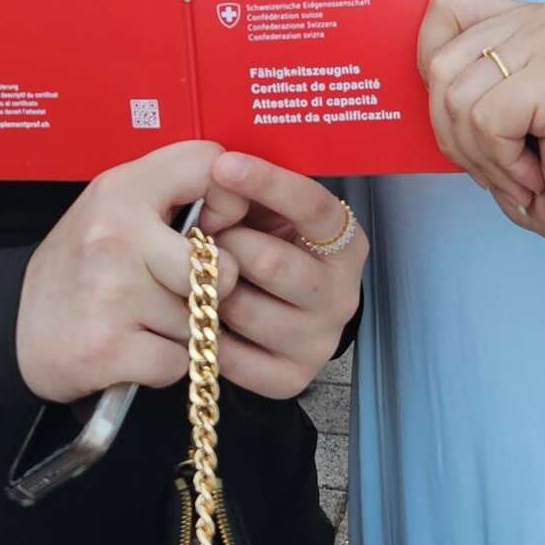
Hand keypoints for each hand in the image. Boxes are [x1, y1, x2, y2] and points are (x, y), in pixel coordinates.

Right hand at [15, 141, 237, 403]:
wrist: (10, 321)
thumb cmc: (84, 261)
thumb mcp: (118, 203)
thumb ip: (173, 191)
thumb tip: (247, 200)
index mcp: (124, 188)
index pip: (209, 166)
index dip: (231, 201)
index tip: (214, 230)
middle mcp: (118, 233)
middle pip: (221, 268)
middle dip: (212, 290)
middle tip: (180, 290)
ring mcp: (112, 292)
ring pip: (200, 322)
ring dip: (185, 331)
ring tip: (148, 318)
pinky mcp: (108, 347)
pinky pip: (178, 362)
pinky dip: (165, 364)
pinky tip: (136, 346)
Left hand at [199, 154, 366, 398]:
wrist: (279, 309)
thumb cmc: (268, 241)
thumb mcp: (270, 210)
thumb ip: (251, 193)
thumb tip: (213, 181)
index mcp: (345, 242)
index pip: (312, 206)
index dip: (267, 182)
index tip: (222, 165)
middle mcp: (343, 294)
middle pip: (271, 263)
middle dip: (225, 243)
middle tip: (200, 234)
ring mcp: (320, 341)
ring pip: (243, 310)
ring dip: (209, 289)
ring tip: (200, 274)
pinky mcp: (292, 379)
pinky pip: (232, 358)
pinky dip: (204, 332)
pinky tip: (198, 312)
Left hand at [418, 0, 544, 272]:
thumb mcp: (492, 113)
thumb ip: (460, 76)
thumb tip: (416, 64)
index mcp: (527, 18)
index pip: (443, 8)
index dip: (433, 67)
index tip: (469, 117)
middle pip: (439, 63)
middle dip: (454, 133)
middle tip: (502, 162)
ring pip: (456, 96)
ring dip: (480, 155)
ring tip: (522, 169)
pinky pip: (485, 119)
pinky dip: (501, 162)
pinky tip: (537, 172)